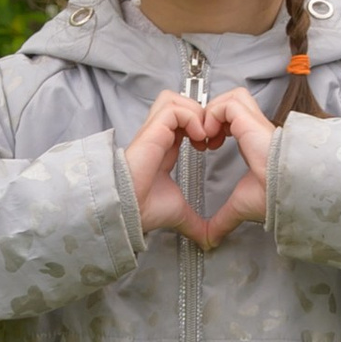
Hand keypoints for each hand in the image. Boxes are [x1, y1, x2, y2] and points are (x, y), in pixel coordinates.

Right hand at [123, 88, 225, 243]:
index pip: (182, 122)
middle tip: (209, 136)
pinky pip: (174, 108)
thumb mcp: (179, 213)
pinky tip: (198, 137)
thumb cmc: (144, 209)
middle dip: (199, 113)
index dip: (200, 126)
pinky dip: (191, 117)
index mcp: (164, 148)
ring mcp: (153, 131)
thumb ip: (196, 223)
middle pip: (177, 103)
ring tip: (204, 135)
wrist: (128, 211)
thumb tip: (209, 242)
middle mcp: (158, 136)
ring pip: (175, 100)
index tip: (212, 144)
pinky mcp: (152, 130)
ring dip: (195, 113)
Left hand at [193, 80, 277, 249]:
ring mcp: (253, 122)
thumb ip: (223, 219)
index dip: (215, 127)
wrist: (285, 190)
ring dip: (212, 113)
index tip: (204, 146)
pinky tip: (210, 136)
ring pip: (230, 98)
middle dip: (211, 116)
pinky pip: (226, 104)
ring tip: (206, 136)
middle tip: (202, 138)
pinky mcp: (250, 120)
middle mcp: (253, 129)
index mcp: (252, 142)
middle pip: (231, 103)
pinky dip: (213, 115)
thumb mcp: (240, 206)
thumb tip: (210, 241)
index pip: (233, 119)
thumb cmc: (273, 196)